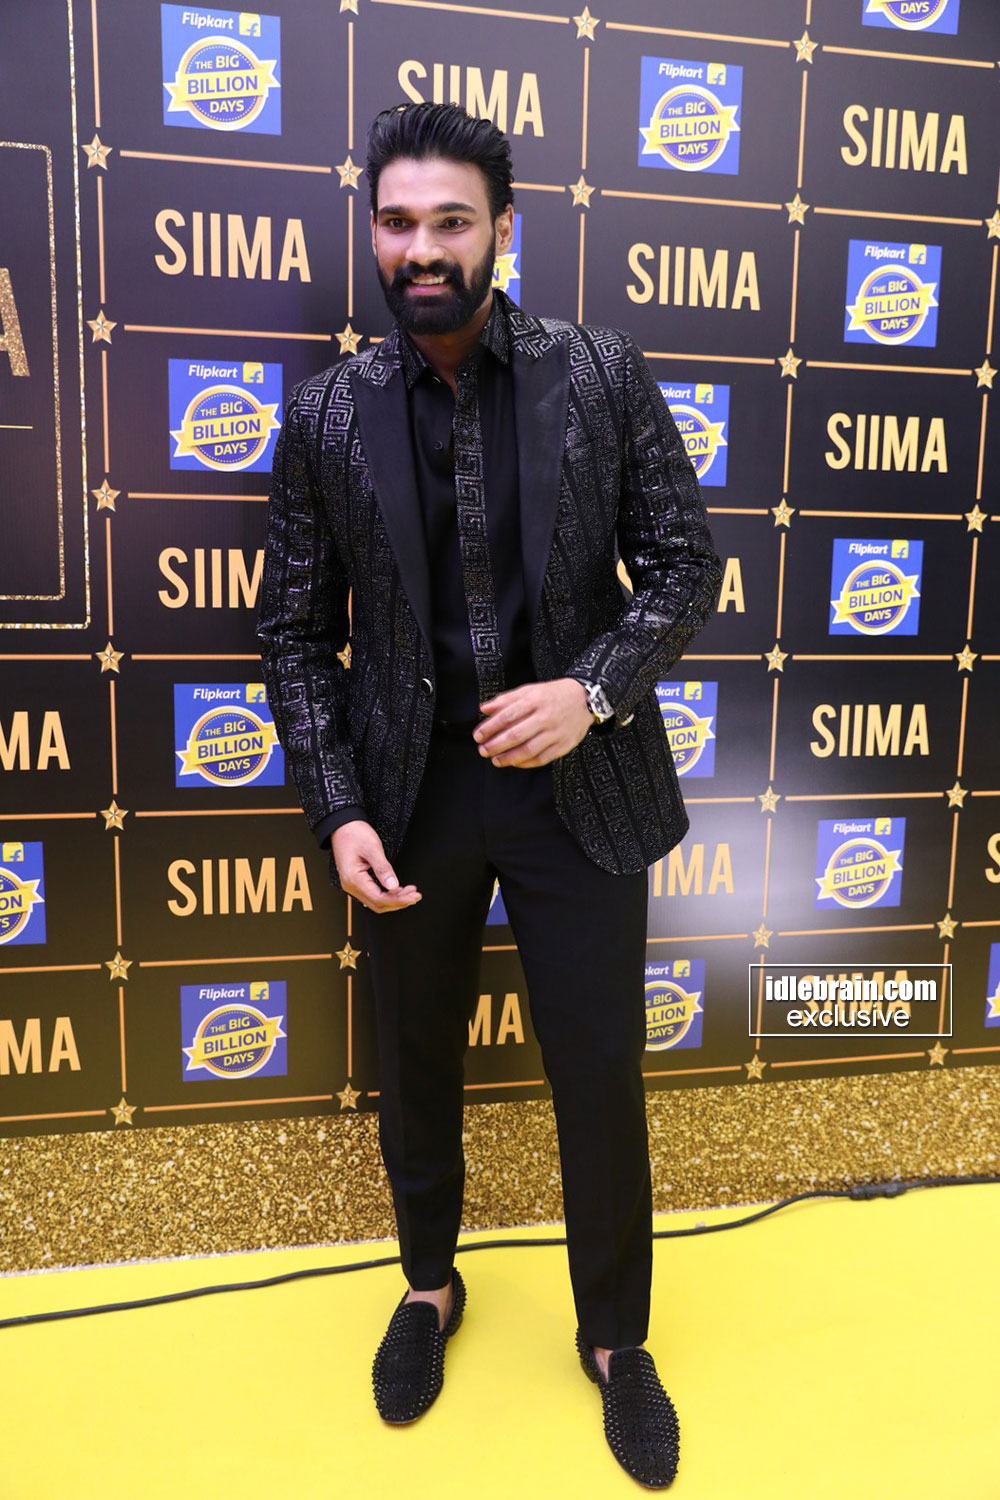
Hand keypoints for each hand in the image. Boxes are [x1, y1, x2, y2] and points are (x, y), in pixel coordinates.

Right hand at [331, 820, 421, 912]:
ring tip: (410, 893)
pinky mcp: (357, 881)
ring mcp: (353, 884)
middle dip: (398, 902)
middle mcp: (351, 885)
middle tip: (414, 896)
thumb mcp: (372, 848)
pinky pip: (373, 894)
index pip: (378, 898)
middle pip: (378, 904)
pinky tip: (398, 890)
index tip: (412, 897)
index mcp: (353, 879)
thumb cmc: (354, 834)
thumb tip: (393, 886)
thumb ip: (383, 868)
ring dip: (394, 899)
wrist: (342, 827)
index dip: (397, 900)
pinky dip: (387, 895)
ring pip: (376, 901)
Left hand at [473, 679, 593, 767]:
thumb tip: (484, 709)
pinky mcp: (564, 745)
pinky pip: (541, 759)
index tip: (478, 736)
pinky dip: (525, 763)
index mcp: (535, 700)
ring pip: (528, 750)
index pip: (507, 715)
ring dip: (508, 758)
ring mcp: (556, 732)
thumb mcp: (529, 690)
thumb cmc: (552, 695)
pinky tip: (514, 763)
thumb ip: (506, 699)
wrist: (584, 700)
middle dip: (495, 745)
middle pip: (516, 735)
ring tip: (495, 760)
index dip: (490, 728)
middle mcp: (546, 717)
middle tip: (483, 751)